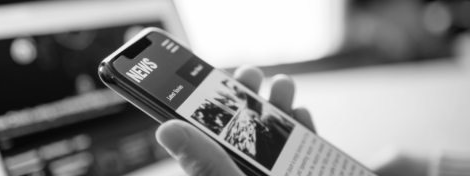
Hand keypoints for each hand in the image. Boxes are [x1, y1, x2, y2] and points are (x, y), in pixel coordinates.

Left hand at [155, 65, 314, 175]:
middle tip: (249, 73)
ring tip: (282, 85)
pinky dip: (302, 128)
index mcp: (216, 166)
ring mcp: (272, 170)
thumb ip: (203, 162)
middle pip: (238, 125)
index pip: (202, 131)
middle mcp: (242, 165)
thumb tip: (166, 130)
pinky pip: (298, 149)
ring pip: (271, 132)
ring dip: (278, 103)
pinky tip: (301, 114)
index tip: (203, 74)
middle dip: (245, 95)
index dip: (201, 102)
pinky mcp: (298, 171)